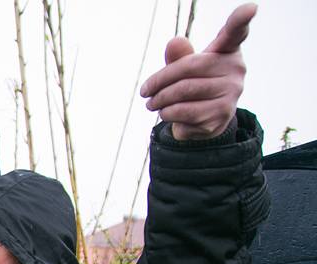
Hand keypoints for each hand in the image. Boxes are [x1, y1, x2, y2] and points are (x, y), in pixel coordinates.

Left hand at [140, 3, 255, 139]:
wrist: (205, 120)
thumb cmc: (194, 85)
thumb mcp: (185, 67)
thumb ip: (178, 56)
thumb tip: (174, 42)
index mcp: (228, 51)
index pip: (235, 33)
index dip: (241, 19)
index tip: (250, 7)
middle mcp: (236, 70)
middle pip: (187, 70)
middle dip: (159, 83)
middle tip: (145, 92)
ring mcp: (231, 94)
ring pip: (182, 92)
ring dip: (159, 100)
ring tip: (151, 103)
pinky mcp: (220, 117)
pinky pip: (182, 112)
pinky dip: (167, 113)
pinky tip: (166, 113)